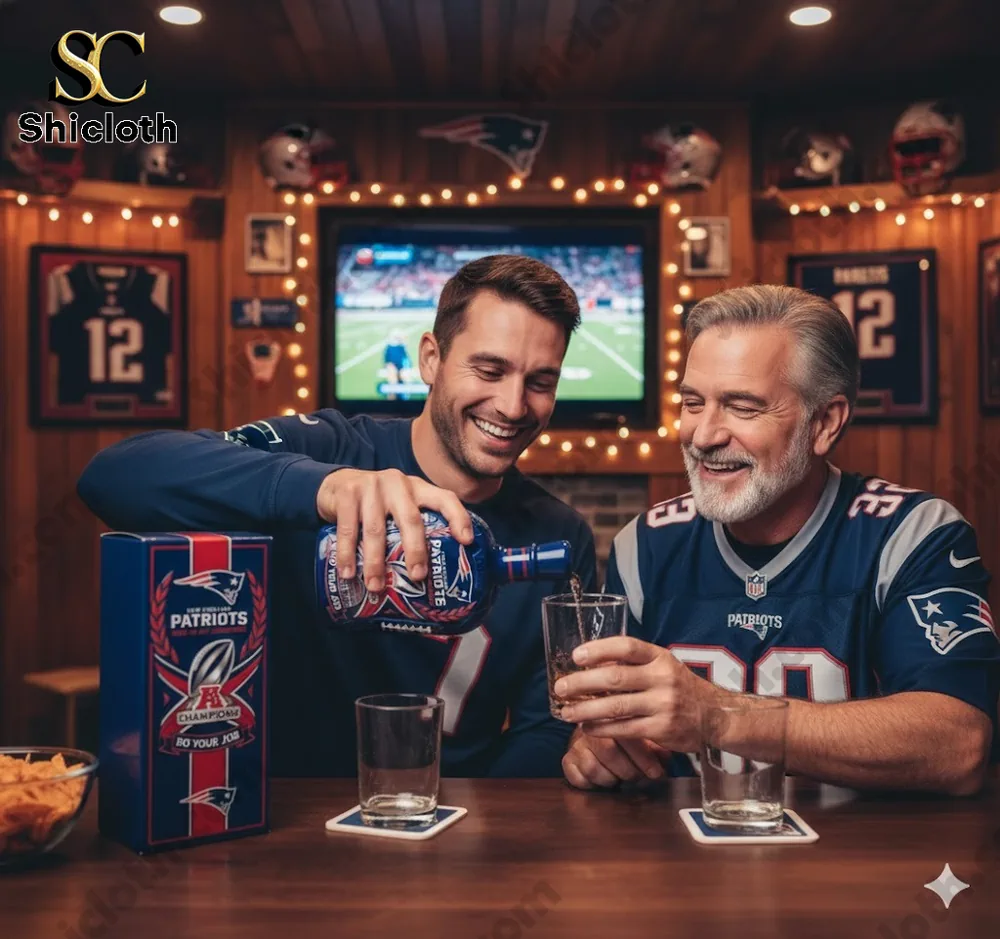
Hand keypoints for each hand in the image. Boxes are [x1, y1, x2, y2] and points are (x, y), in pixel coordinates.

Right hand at [316, 468, 472, 591]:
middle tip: (417, 577)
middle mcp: (398, 484)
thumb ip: (415, 525)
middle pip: (411, 519)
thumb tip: (433, 572)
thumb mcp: (400, 505)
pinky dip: (347, 554)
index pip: (444, 498)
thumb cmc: (377, 503)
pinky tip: (348, 573)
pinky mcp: (348, 493)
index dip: (458, 517)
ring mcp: (372, 486)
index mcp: (418, 488)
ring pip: (376, 529)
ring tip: (376, 587)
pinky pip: (348, 530)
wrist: (336, 483)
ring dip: (376, 562)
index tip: (467, 541)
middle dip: (415, 550)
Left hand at [554, 637, 718, 752]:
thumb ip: (634, 664)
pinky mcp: (661, 729)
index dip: (599, 649)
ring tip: (566, 712)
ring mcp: (663, 704)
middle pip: (615, 678)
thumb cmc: (681, 687)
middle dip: (582, 683)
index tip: (576, 655)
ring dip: (585, 710)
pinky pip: (624, 729)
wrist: (715, 716)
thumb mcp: (662, 666)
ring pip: (615, 707)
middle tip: (560, 688)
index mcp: (660, 657)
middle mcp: (662, 678)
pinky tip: (587, 728)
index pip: (627, 647)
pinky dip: (601, 729)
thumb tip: (591, 664)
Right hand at [562, 727, 669, 789]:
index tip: (656, 772)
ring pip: (592, 767)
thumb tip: (665, 756)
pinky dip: (592, 784)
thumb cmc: (627, 737)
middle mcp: (591, 726)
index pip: (626, 734)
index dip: (644, 757)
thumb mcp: (646, 736)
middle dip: (629, 771)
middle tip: (640, 777)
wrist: (596, 729)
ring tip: (620, 777)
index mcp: (611, 715)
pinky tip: (603, 779)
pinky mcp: (567, 759)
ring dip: (611, 779)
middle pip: (608, 750)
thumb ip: (657, 744)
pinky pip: (576, 777)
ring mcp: (577, 743)